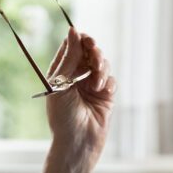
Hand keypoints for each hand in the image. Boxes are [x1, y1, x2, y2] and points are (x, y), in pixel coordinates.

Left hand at [44, 27, 116, 166]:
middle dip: (94, 51)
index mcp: (61, 71)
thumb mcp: (60, 84)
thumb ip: (69, 57)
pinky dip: (108, 82)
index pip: (71, 46)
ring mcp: (92, 85)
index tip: (84, 39)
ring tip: (96, 83)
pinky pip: (111, 79)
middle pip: (89, 51)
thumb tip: (73, 30)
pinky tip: (103, 91)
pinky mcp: (106, 95)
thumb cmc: (63, 116)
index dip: (79, 39)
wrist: (77, 142)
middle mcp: (76, 76)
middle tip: (93, 55)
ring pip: (102, 63)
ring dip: (101, 68)